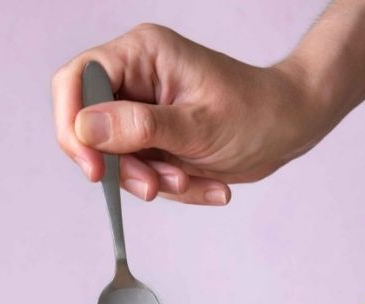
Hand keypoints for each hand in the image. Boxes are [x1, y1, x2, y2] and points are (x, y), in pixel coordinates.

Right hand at [52, 24, 322, 204]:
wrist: (290, 129)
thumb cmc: (257, 114)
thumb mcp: (198, 126)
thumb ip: (140, 128)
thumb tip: (85, 129)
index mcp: (142, 55)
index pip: (77, 80)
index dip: (73, 125)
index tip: (93, 167)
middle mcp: (136, 79)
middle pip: (89, 126)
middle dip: (120, 165)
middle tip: (152, 186)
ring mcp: (143, 110)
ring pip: (115, 158)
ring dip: (150, 180)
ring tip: (189, 178)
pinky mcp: (154, 139)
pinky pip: (141, 172)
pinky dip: (169, 187)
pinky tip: (206, 183)